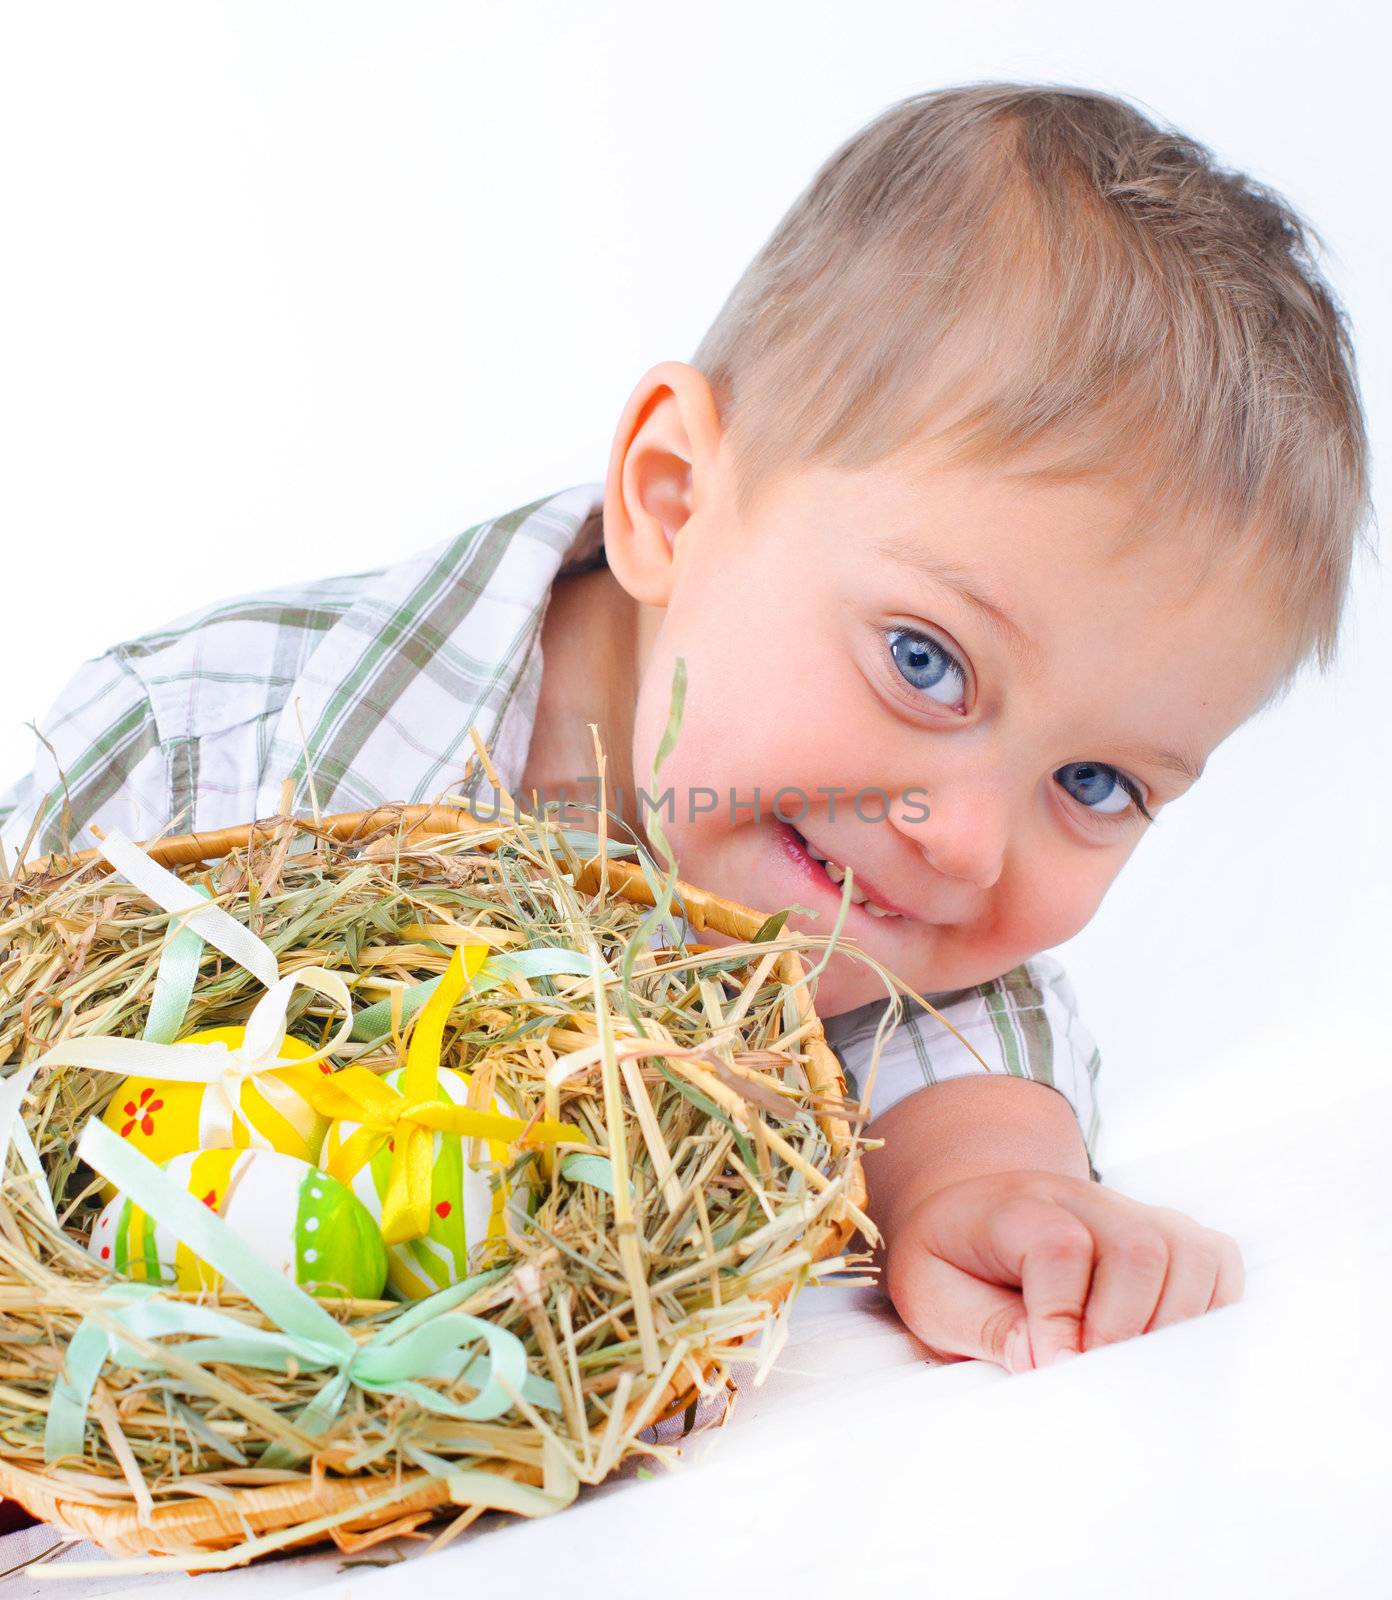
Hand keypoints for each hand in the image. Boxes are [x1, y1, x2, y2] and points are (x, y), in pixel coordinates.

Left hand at [883, 1169, 1243, 1370]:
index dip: (1060, 1319)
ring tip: (1123, 1365)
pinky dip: (1205, 1310)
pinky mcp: (1168, 1232)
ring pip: (1187, 1253)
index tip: (1047, 1368)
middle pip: (1138, 1248)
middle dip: (1120, 1329)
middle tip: (1088, 1373)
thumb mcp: (931, 1295)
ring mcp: (1131, 1211)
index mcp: (1014, 1206)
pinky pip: (1215, 1261)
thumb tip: (1045, 1361)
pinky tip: (1162, 1344)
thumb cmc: (952, 1263)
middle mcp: (1081, 1198)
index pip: (1059, 1247)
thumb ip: (983, 1326)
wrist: (974, 1213)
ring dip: (1167, 1326)